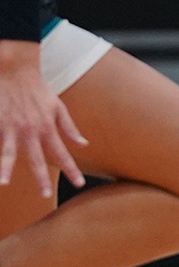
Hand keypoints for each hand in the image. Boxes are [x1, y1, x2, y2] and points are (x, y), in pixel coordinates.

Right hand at [0, 45, 86, 197]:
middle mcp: (30, 130)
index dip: (71, 168)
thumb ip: (70, 128)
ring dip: (6, 169)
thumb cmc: (38, 90)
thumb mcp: (59, 107)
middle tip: (45, 195)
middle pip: (36, 158)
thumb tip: (83, 144)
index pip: (62, 152)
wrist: (16, 71)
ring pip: (8, 152)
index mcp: (48, 127)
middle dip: (40, 178)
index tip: (80, 183)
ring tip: (3, 183)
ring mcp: (11, 127)